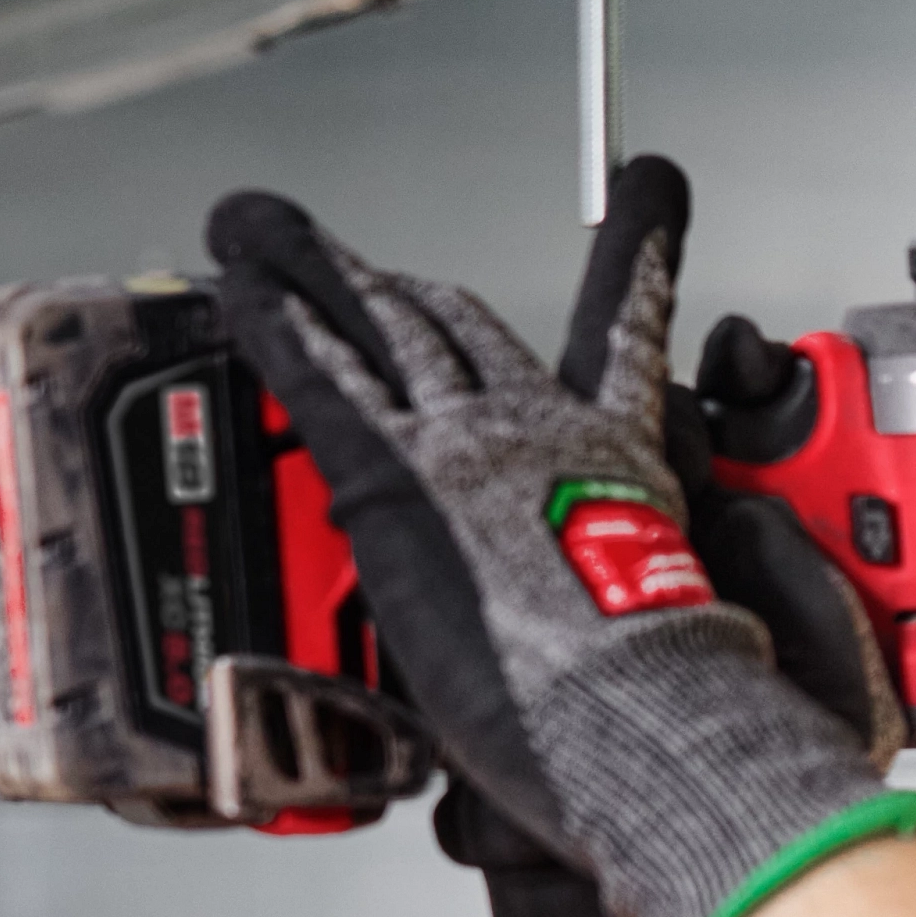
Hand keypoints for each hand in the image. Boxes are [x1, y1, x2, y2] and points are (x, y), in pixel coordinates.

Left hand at [209, 162, 915, 916]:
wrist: (643, 712)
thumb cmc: (669, 704)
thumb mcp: (673, 638)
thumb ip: (628, 634)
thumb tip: (592, 702)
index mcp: (622, 464)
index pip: (627, 344)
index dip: (639, 268)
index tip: (650, 203)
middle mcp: (544, 433)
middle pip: (469, 333)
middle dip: (413, 294)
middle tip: (378, 271)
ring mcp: (467, 445)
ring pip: (389, 335)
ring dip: (328, 284)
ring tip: (276, 240)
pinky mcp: (395, 475)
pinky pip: (323, 378)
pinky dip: (278, 322)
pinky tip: (242, 286)